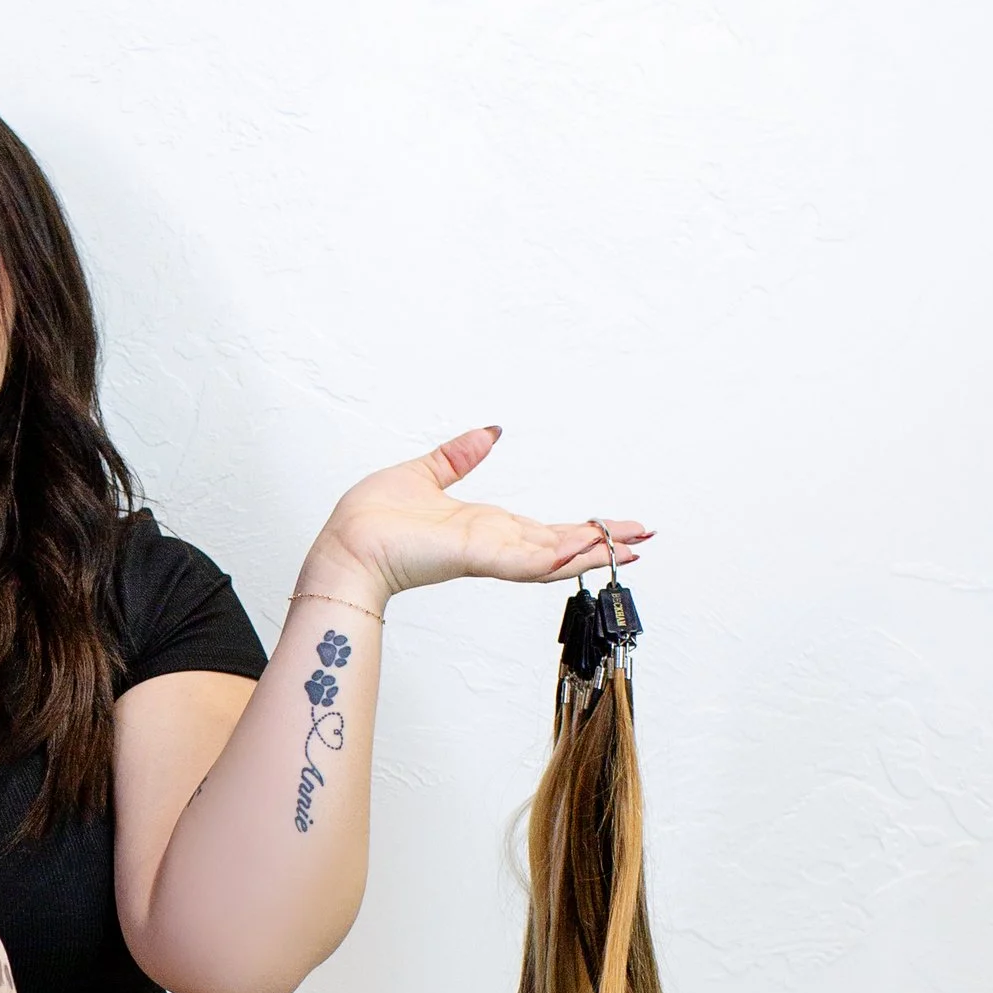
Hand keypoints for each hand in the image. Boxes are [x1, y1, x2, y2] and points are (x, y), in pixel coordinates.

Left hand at [301, 427, 651, 607]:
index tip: (613, 525)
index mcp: (483, 526)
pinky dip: (559, 556)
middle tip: (645, 538)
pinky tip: (588, 548)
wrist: (346, 543)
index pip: (542, 529)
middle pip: (560, 545)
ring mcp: (487, 553)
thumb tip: (490, 432)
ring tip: (634, 546)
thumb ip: (460, 456)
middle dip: (602, 541)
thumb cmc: (371, 518)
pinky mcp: (475, 556)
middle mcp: (492, 543)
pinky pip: (526, 560)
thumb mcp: (426, 473)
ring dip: (593, 549)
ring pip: (553, 555)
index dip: (579, 528)